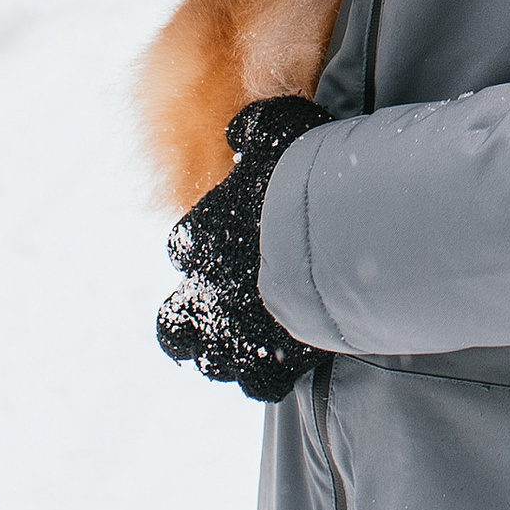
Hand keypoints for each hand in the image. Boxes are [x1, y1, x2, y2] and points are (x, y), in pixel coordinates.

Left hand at [157, 96, 324, 399]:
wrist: (336, 237)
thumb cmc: (306, 175)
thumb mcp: (278, 128)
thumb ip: (253, 127)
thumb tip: (237, 133)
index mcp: (199, 239)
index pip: (184, 247)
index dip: (204, 246)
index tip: (230, 240)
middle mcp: (206, 292)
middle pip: (173, 324)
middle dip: (191, 320)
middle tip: (220, 308)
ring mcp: (234, 333)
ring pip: (210, 360)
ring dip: (226, 351)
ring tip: (251, 341)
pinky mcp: (270, 361)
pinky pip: (260, 382)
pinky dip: (269, 374)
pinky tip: (287, 362)